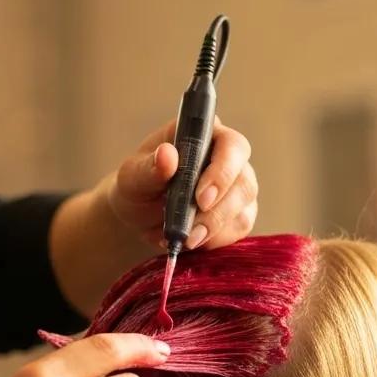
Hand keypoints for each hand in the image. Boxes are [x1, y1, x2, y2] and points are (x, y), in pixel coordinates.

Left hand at [106, 115, 257, 250]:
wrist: (138, 213)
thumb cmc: (137, 185)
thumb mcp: (133, 176)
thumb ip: (149, 167)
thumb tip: (167, 154)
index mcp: (203, 136)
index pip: (231, 145)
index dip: (223, 171)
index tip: (201, 198)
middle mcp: (228, 158)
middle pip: (243, 181)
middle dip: (217, 210)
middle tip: (191, 230)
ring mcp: (237, 186)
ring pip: (243, 208)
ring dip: (214, 228)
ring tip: (185, 239)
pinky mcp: (238, 213)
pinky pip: (238, 228)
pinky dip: (215, 239)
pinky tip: (191, 240)